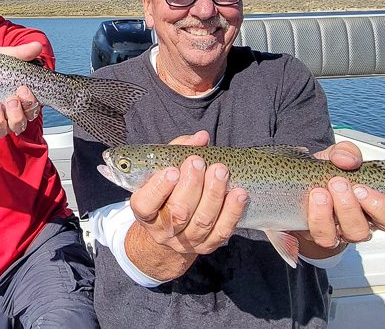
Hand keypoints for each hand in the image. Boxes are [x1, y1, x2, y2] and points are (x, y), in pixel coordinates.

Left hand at [0, 41, 44, 136]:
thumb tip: (37, 46)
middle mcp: (7, 114)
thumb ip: (21, 53)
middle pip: (18, 125)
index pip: (31, 111)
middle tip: (10, 100)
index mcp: (19, 100)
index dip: (30, 104)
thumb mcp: (6, 56)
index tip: (23, 89)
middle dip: (16, 115)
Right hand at [128, 131, 247, 256]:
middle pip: (178, 213)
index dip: (159, 189)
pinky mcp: (206, 246)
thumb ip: (178, 152)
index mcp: (145, 212)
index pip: (146, 204)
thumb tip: (201, 138)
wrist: (172, 228)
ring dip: (214, 194)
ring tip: (221, 171)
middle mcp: (162, 230)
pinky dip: (232, 212)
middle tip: (198, 162)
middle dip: (191, 185)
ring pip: (202, 221)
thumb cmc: (168, 191)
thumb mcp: (164, 171)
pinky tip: (238, 193)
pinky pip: (221, 231)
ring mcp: (185, 241)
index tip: (172, 170)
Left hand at [299, 141, 384, 255]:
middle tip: (339, 184)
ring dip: (332, 212)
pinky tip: (311, 200)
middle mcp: (360, 224)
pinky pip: (322, 235)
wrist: (300, 188)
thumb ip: (346, 152)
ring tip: (321, 192)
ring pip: (344, 235)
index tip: (362, 187)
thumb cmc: (327, 175)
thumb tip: (347, 159)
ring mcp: (340, 233)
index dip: (383, 208)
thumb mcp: (337, 157)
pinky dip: (316, 217)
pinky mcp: (321, 235)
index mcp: (374, 208)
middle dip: (351, 207)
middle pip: (366, 231)